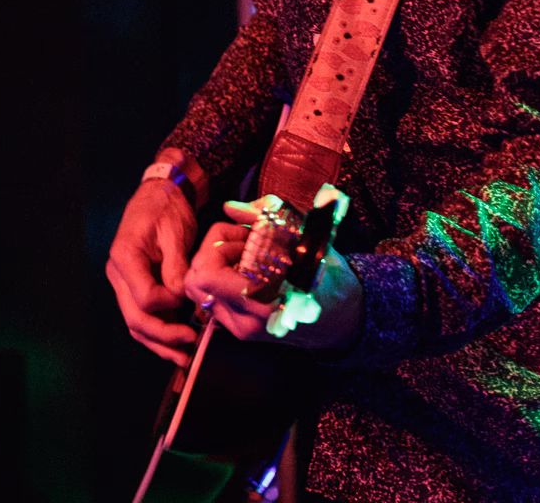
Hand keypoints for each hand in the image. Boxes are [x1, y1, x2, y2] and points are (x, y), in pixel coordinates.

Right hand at [106, 174, 202, 365]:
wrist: (159, 195)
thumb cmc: (166, 209)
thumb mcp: (174, 232)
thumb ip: (176, 267)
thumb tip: (180, 298)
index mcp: (125, 257)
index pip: (145, 297)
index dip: (170, 304)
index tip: (190, 297)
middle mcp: (118, 274)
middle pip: (134, 318)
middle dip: (162, 337)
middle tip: (189, 346)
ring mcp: (124, 282)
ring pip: (135, 323)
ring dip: (158, 343)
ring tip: (183, 358)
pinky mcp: (135, 287)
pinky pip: (142, 316)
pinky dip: (157, 333)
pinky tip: (175, 345)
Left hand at [185, 199, 364, 351]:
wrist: (345, 319)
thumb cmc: (327, 278)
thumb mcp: (305, 241)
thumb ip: (266, 220)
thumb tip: (230, 208)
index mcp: (262, 302)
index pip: (205, 274)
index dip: (215, 247)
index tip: (241, 237)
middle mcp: (245, 322)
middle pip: (194, 281)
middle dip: (211, 254)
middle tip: (242, 243)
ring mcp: (240, 330)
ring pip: (199, 291)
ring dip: (214, 267)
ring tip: (245, 257)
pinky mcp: (239, 331)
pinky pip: (211, 300)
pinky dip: (221, 281)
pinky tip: (247, 272)